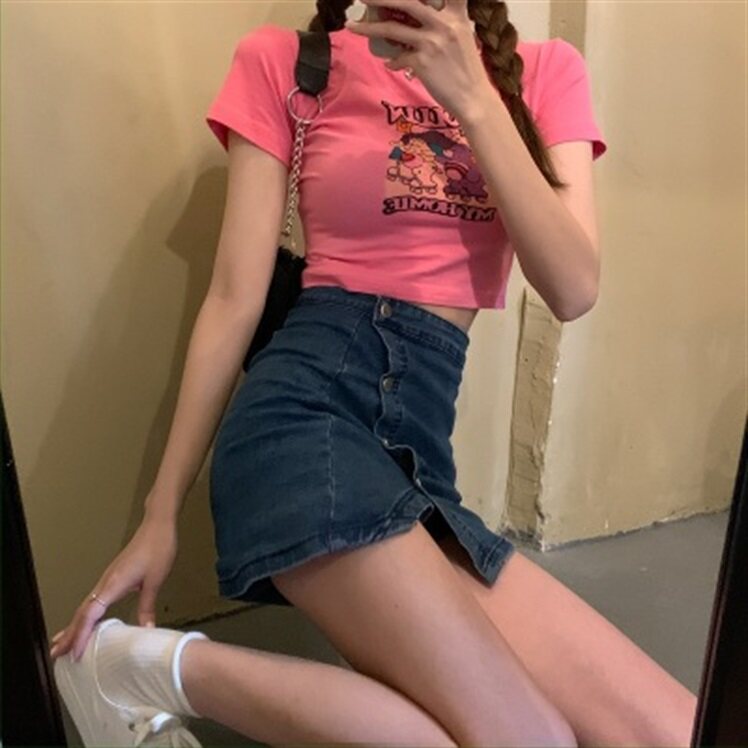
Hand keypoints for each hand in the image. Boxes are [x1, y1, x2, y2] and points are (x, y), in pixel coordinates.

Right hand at [48, 515, 177, 661]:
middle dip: (69, 634)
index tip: (75, 654)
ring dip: (74, 626)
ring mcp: (107, 579)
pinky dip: (85, 615)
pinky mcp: (112, 578)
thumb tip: (146, 630)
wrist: (157, 526)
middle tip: (56, 655)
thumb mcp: (155, 580)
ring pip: (85, 607)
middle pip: (82, 612)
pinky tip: (86, 622)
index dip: (82, 635)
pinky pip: (93, 601)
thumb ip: (147, 606)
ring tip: (63, 644)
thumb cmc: (158, 549)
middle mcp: (105, 582)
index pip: (91, 614)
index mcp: (113, 583)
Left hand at [344, 0, 489, 119]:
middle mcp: (444, 23)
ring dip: (369, 27)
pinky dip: (392, 61)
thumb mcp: (462, 36)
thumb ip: (445, 21)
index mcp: (456, 14)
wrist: (473, 98)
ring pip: (393, 29)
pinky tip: (390, 63)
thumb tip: (414, 17)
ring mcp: (432, 42)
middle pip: (407, 1)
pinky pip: (398, 57)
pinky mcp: (422, 63)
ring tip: (352, 26)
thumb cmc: (467, 69)